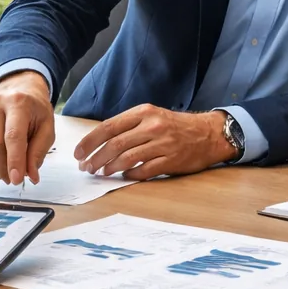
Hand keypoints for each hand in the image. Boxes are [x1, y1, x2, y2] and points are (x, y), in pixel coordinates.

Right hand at [0, 70, 54, 184]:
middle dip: (4, 169)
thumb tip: (31, 176)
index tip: (17, 180)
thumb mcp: (46, 127)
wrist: (17, 90)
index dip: (15, 161)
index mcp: (18, 102)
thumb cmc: (34, 111)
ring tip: (6, 173)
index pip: (13, 136)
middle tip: (14, 180)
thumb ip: (39, 151)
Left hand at [74, 105, 236, 179]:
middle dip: (96, 157)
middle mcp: (152, 126)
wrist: (208, 134)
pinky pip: (144, 170)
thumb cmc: (176, 126)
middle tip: (86, 167)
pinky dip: (130, 174)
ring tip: (101, 173)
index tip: (78, 152)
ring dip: (109, 168)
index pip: (109, 127)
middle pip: (115, 144)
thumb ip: (129, 126)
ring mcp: (163, 143)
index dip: (90, 141)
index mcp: (144, 112)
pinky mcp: (171, 160)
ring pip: (127, 158)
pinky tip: (124, 176)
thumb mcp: (152, 117)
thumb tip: (100, 142)